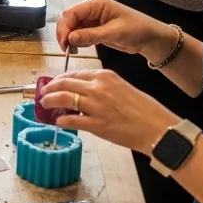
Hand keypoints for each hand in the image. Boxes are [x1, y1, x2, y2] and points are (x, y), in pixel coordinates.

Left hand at [40, 69, 177, 156]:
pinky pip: (71, 120)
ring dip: (50, 101)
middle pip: (64, 84)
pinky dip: (62, 121)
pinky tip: (59, 122)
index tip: (54, 83)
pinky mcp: (97, 125)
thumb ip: (102, 87)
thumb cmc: (144, 110)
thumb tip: (82, 92)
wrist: (158, 129)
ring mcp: (96, 106)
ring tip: (45, 104)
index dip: (60, 79)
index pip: (74, 73)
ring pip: (63, 99)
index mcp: (105, 76)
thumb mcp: (122, 87)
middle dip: (50, 88)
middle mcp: (98, 88)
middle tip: (44, 93)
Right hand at [55, 0, 174, 59]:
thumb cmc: (137, 30)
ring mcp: (91, 19)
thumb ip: (91, 35)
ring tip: (72, 51)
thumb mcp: (114, 33)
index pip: (71, 13)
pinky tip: (78, 49)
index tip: (64, 43)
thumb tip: (70, 39)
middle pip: (69, 19)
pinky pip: (79, 34)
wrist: (151, 38)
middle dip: (64, 33)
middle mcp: (91, 9)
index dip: (64, 27)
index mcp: (95, 4)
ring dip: (69, 39)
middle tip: (66, 49)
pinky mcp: (94, 28)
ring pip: (72, 27)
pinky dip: (76, 41)